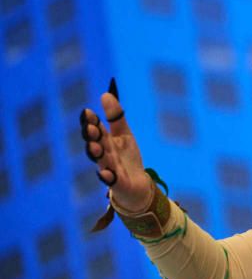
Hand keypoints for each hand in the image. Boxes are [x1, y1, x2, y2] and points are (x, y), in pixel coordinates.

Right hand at [80, 79, 151, 211]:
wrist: (137, 184)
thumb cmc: (127, 158)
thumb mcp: (124, 134)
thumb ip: (116, 117)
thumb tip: (105, 94)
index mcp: (104, 142)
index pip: (95, 129)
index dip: (90, 122)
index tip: (87, 112)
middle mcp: (104, 155)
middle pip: (94, 144)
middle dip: (91, 136)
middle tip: (91, 127)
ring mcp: (109, 169)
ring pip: (101, 161)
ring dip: (97, 154)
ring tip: (96, 146)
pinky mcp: (117, 183)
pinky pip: (110, 181)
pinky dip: (107, 177)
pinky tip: (106, 173)